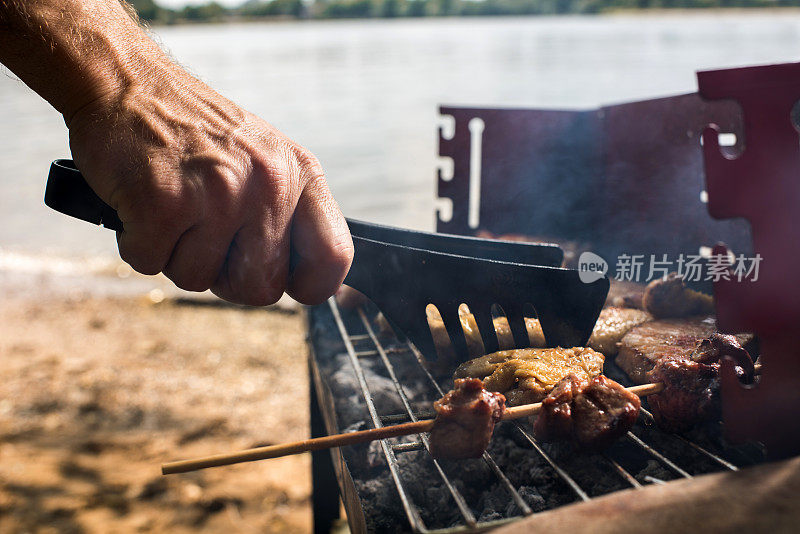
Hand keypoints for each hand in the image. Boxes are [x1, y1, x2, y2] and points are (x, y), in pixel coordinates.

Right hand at [66, 70, 352, 305]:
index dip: (309, 285)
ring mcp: (218, 193)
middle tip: (203, 233)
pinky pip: (152, 264)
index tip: (284, 280)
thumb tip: (312, 283)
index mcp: (301, 173)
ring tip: (171, 205)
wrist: (124, 81)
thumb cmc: (195, 131)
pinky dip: (138, 243)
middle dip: (225, 276)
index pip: (333, 257)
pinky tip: (141, 203)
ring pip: (199, 280)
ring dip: (175, 255)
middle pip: (261, 288)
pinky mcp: (164, 202)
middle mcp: (268, 183)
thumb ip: (292, 214)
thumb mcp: (266, 158)